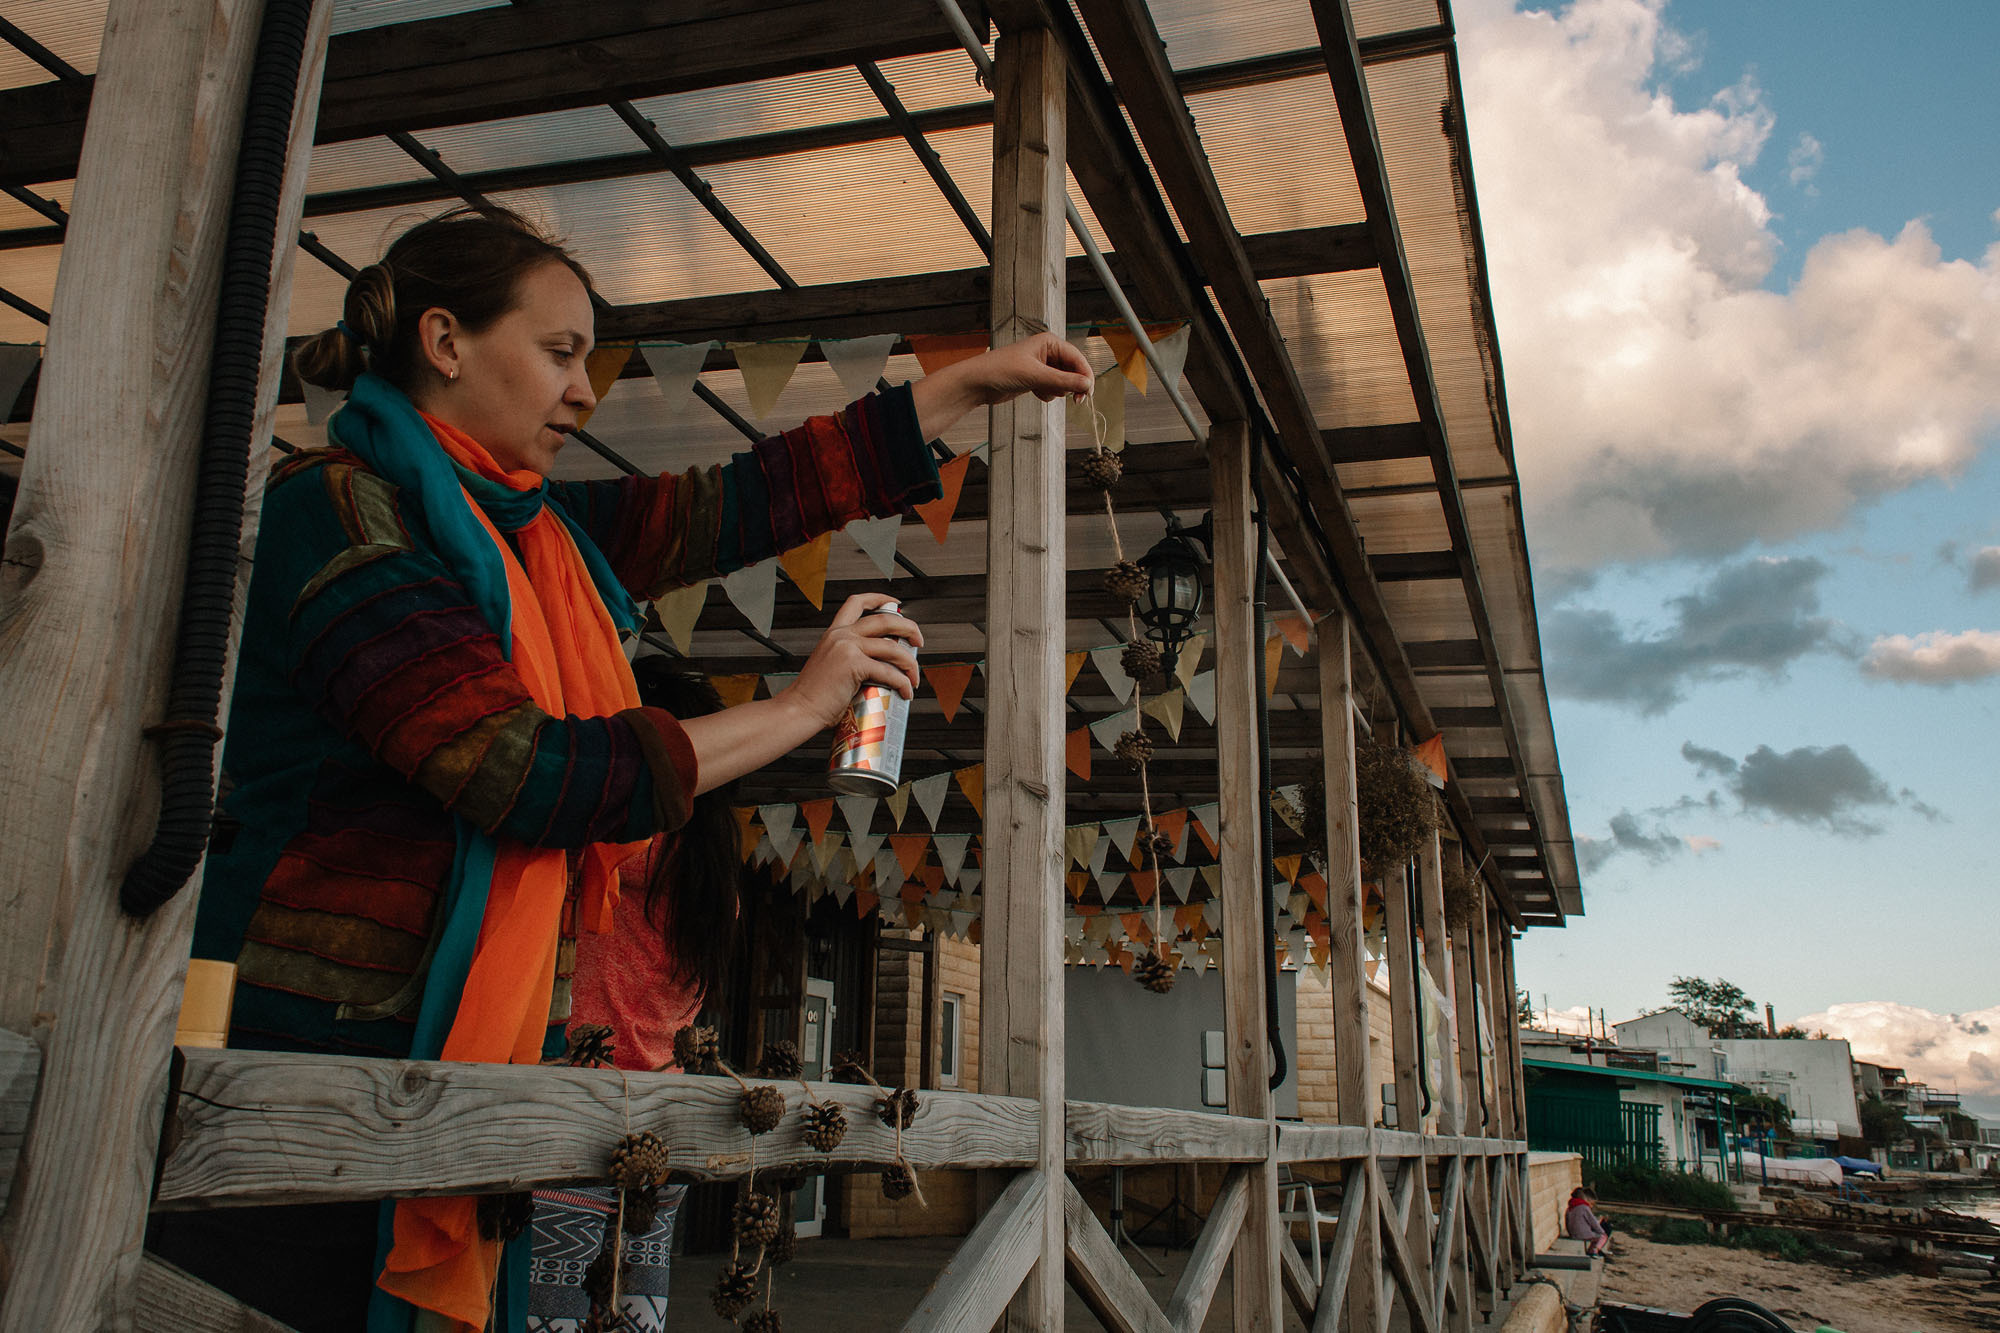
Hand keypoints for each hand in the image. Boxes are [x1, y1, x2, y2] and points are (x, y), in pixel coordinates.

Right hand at [777, 592, 923, 729]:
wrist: (799, 710)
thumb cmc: (815, 697)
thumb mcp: (831, 667)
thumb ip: (852, 660)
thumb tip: (881, 668)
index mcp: (834, 633)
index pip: (856, 602)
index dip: (880, 598)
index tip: (896, 604)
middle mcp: (841, 635)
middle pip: (884, 619)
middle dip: (909, 627)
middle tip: (918, 641)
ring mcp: (847, 648)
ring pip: (892, 647)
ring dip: (910, 663)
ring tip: (914, 677)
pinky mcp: (853, 665)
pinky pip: (888, 672)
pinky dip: (902, 683)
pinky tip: (905, 691)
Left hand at [960, 332, 1095, 404]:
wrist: (977, 383)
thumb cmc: (1000, 370)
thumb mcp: (1035, 375)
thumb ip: (1063, 380)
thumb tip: (1086, 384)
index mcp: (1049, 342)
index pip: (1077, 358)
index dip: (1085, 375)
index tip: (1087, 392)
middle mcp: (1047, 352)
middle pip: (1073, 370)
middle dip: (1072, 385)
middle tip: (1076, 401)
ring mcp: (1042, 366)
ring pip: (1063, 382)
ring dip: (1058, 390)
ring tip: (1043, 390)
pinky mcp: (1035, 379)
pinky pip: (1052, 389)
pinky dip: (1047, 394)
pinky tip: (1035, 393)